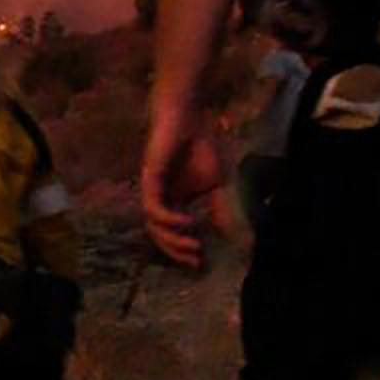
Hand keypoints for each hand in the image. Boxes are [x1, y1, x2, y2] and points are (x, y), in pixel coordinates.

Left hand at [140, 105, 227, 269]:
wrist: (189, 117)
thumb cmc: (200, 146)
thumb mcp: (217, 183)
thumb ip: (220, 207)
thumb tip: (229, 233)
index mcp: (174, 202)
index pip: (174, 234)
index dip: (185, 251)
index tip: (202, 263)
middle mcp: (160, 200)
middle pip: (160, 236)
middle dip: (177, 251)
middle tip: (196, 260)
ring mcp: (153, 191)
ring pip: (154, 226)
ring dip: (172, 240)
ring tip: (193, 245)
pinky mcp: (149, 180)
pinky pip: (153, 208)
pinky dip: (169, 219)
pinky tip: (187, 221)